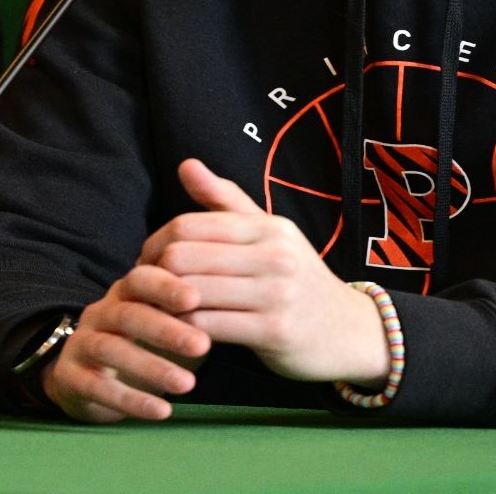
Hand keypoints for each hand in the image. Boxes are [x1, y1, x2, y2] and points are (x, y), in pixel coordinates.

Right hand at [40, 264, 210, 422]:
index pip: (142, 279)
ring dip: (151, 367)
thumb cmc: (139, 345)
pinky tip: (162, 411)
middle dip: (166, 329)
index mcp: (124, 294)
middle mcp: (100, 314)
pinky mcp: (70, 378)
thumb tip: (235, 313)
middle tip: (202, 345)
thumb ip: (191, 318)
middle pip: (128, 314)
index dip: (166, 286)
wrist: (83, 377)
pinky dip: (131, 400)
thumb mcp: (164, 325)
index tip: (198, 298)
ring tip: (187, 385)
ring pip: (111, 349)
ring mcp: (81, 344)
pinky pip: (98, 388)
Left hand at [139, 158, 387, 385]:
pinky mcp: (275, 332)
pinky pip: (210, 327)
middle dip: (153, 274)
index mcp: (267, 227)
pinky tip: (180, 332)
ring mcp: (277, 294)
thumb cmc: (298, 280)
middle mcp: (274, 255)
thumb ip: (225, 200)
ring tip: (155, 310)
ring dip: (164, 305)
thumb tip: (185, 164)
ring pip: (193, 293)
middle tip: (144, 288)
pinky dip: (185, 329)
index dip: (155, 243)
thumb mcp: (270, 234)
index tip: (147, 261)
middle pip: (184, 257)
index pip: (189, 225)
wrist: (350, 331)